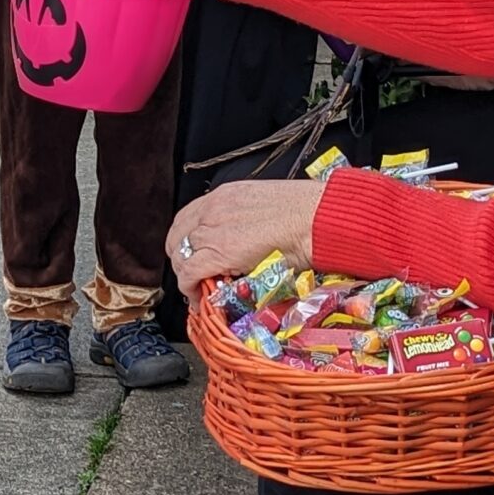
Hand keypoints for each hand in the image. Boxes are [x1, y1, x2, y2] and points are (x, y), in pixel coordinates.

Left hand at [169, 179, 327, 294]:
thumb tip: (249, 239)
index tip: (193, 253)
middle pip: (177, 237)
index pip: (188, 218)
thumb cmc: (306, 213)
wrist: (317, 218)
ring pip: (180, 256)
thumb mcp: (268, 207)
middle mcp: (212, 210)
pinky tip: (198, 298)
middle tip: (193, 273)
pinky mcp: (217, 253)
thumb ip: (249, 220)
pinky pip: (188, 274)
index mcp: (224, 196)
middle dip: (181, 257)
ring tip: (198, 287)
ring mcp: (212, 231)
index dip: (186, 240)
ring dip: (185, 274)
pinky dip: (189, 288)